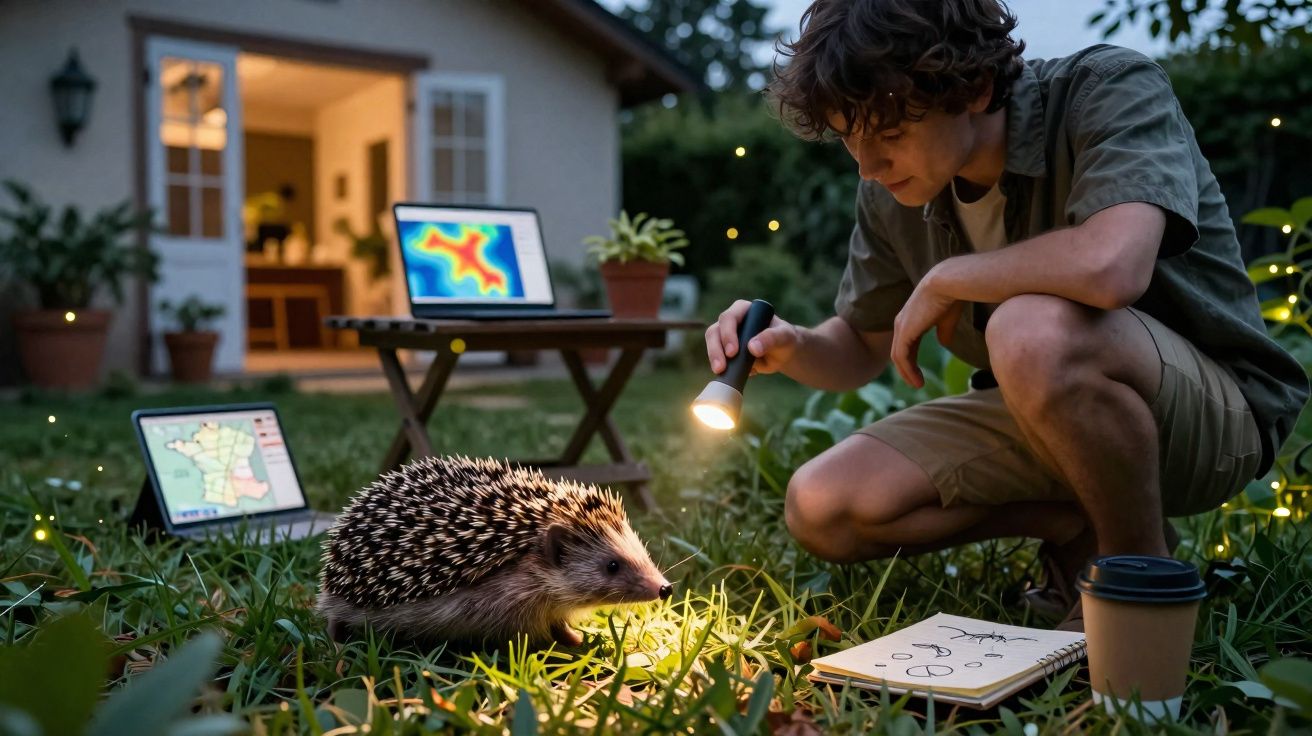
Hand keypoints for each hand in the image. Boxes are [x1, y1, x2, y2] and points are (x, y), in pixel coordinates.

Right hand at [706, 299, 799, 375]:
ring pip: (712, 344)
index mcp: (744, 310)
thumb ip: (770, 338)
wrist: (783, 353)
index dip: (728, 334)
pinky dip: (724, 367)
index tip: (733, 352)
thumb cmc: (784, 338)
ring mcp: (726, 336)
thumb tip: (752, 348)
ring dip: (714, 358)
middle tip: (721, 367)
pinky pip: (717, 358)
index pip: (729, 318)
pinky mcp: (725, 350)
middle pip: (715, 331)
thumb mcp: (783, 336)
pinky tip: (738, 374)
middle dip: (716, 349)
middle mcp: (731, 321)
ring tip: (721, 372)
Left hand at [891, 267, 962, 387]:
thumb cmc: (951, 296)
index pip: (906, 343)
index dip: (911, 359)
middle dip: (906, 369)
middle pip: (899, 352)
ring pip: (898, 357)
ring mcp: (901, 327)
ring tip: (917, 385)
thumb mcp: (946, 319)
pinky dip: (907, 370)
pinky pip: (901, 357)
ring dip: (907, 373)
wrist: (948, 282)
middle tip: (916, 383)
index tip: (919, 373)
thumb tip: (944, 342)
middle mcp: (902, 323)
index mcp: (910, 318)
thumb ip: (943, 331)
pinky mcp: (904, 332)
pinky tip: (917, 380)